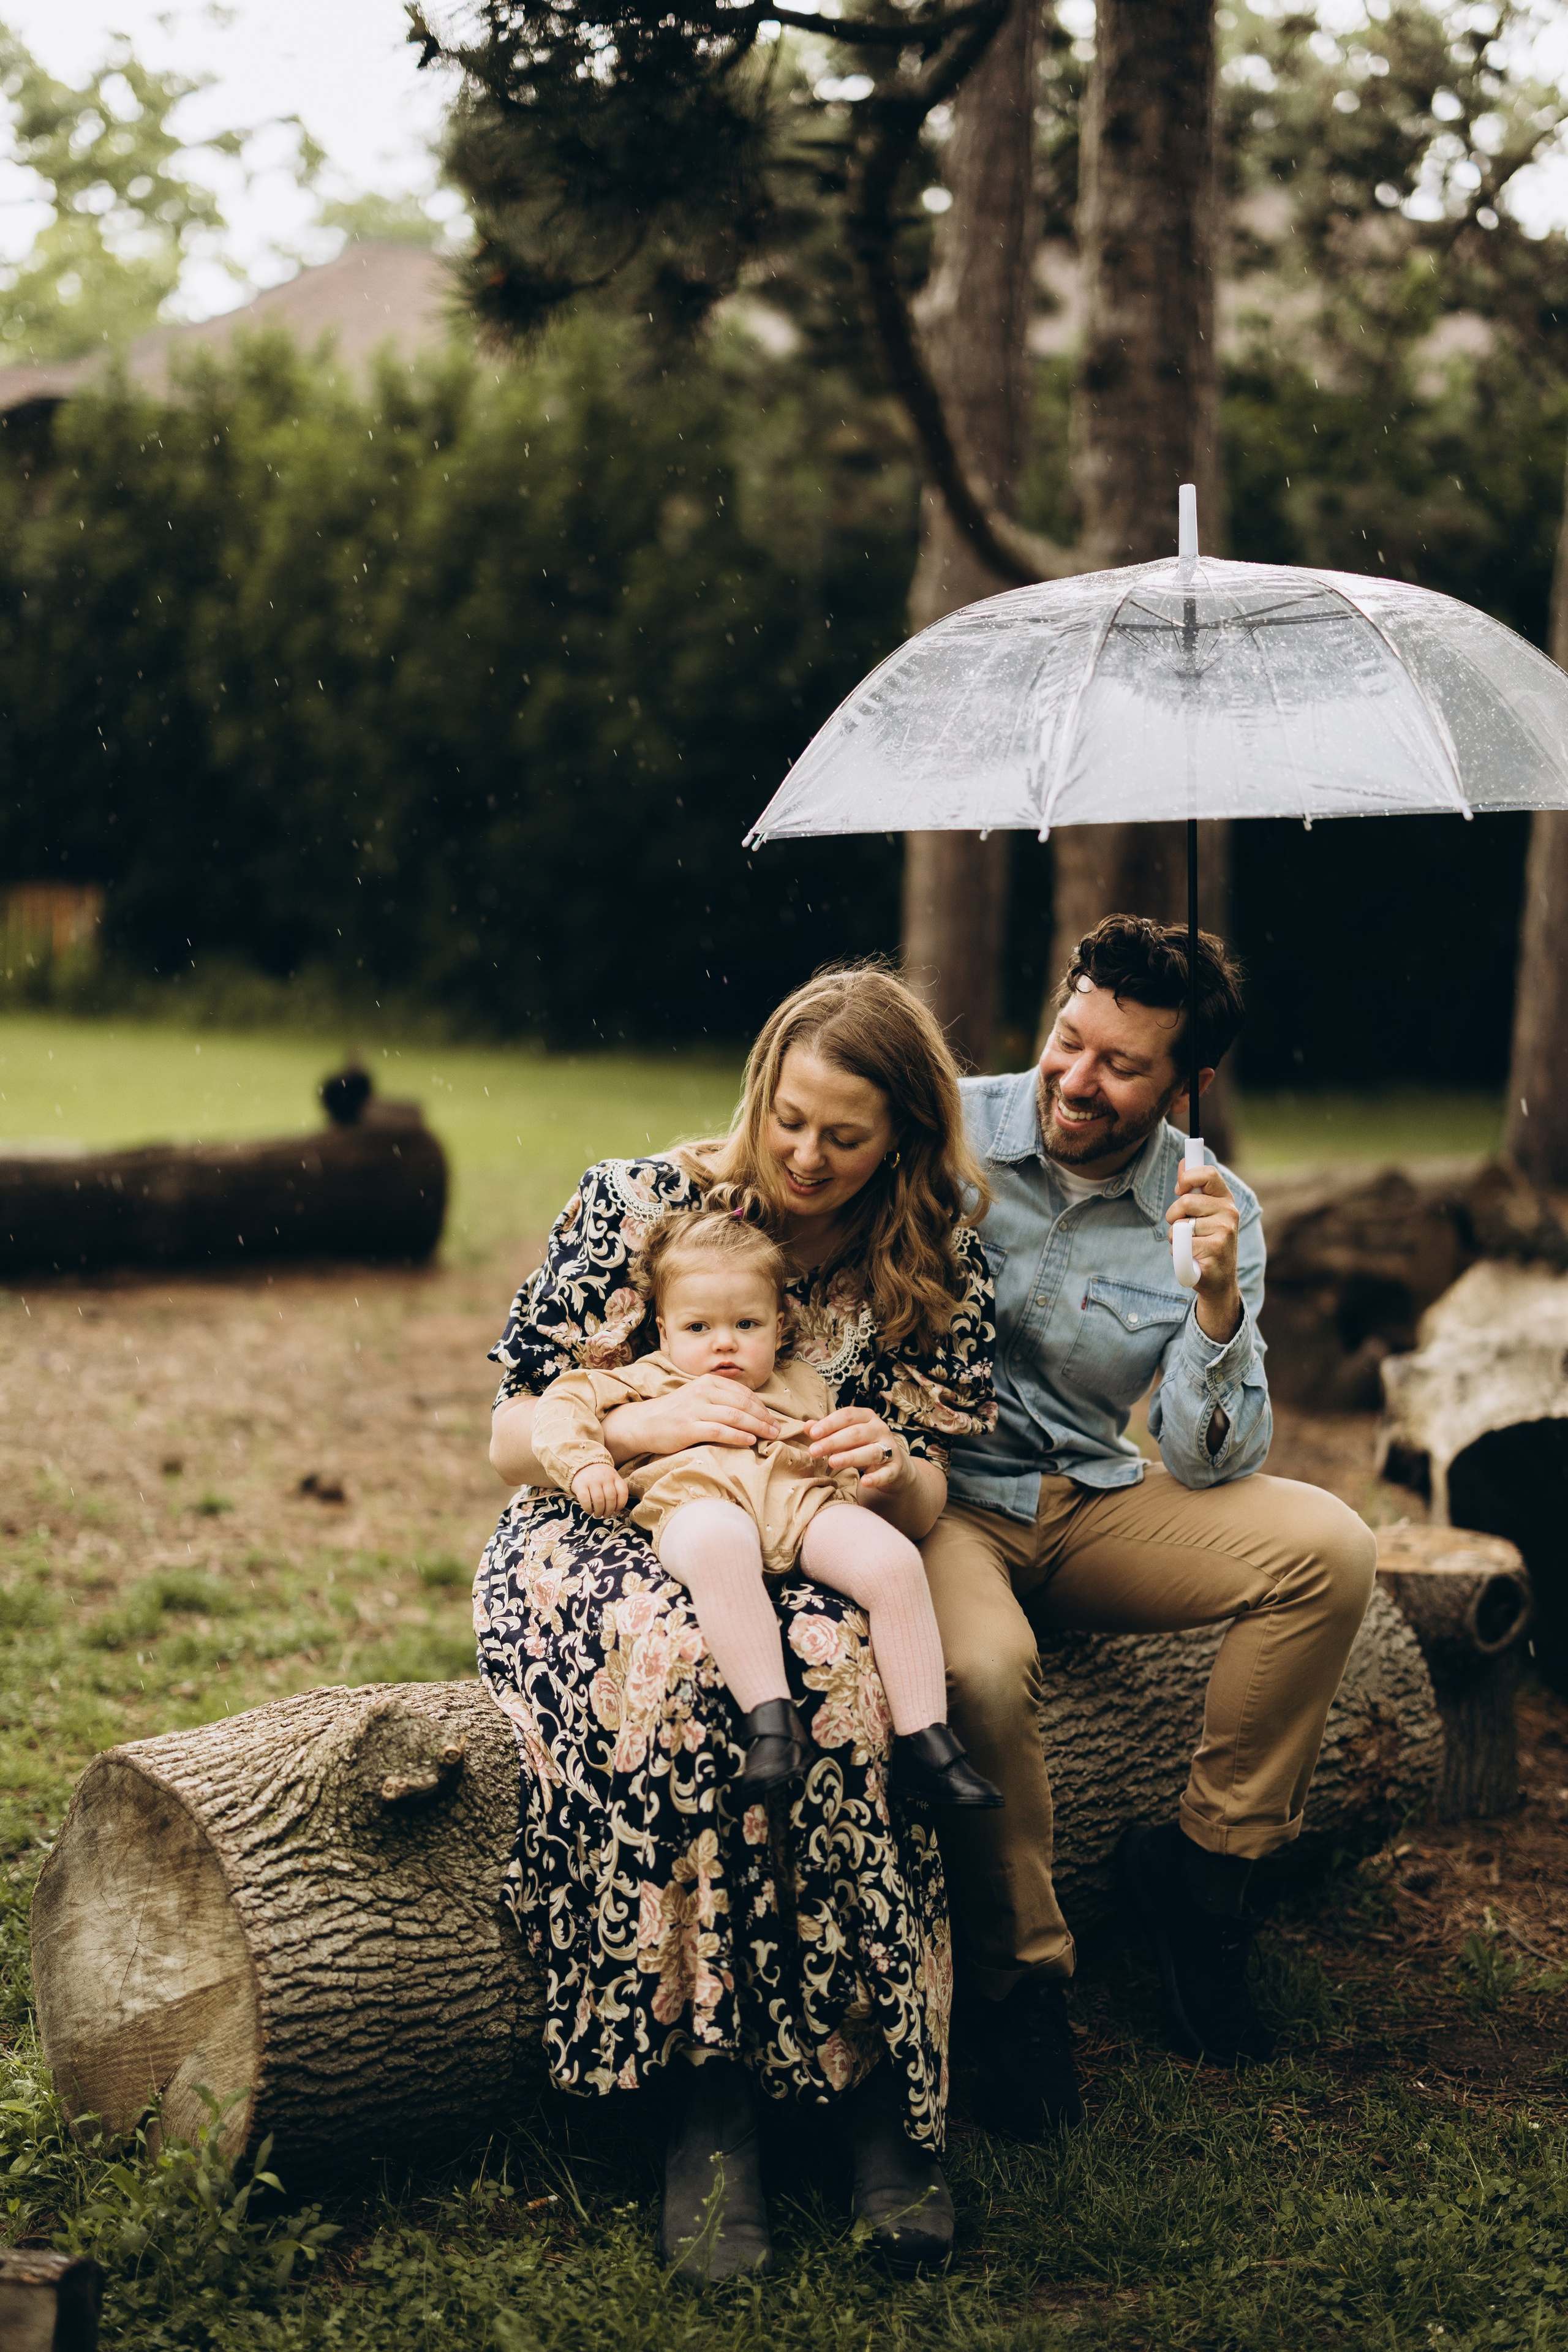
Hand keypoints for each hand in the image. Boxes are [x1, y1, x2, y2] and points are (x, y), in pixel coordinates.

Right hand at [572, 1463, 629, 1515]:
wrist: (582, 1464)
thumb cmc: (599, 1476)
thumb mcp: (611, 1478)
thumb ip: (615, 1489)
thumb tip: (616, 1510)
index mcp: (614, 1476)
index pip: (622, 1492)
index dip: (621, 1504)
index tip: (617, 1509)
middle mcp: (604, 1477)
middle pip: (610, 1498)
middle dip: (609, 1511)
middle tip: (606, 1515)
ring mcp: (592, 1481)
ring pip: (599, 1501)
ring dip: (599, 1511)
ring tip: (598, 1514)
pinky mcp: (580, 1485)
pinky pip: (585, 1500)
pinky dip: (588, 1509)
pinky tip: (589, 1511)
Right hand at [601, 1375, 783, 1462]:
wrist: (643, 1423)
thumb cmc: (675, 1413)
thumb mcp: (698, 1397)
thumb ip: (720, 1399)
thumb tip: (750, 1411)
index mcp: (707, 1382)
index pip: (743, 1393)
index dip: (762, 1407)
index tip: (773, 1419)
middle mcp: (702, 1392)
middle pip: (742, 1404)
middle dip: (764, 1417)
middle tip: (778, 1429)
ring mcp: (695, 1409)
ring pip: (734, 1416)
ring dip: (757, 1426)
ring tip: (770, 1435)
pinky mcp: (688, 1427)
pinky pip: (719, 1431)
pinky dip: (738, 1436)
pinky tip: (750, 1441)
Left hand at [806, 1406, 912, 1498]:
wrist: (893, 1466)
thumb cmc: (863, 1446)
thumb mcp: (846, 1436)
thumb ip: (827, 1431)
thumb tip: (807, 1426)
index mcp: (866, 1417)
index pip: (847, 1415)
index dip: (830, 1423)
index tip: (812, 1433)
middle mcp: (880, 1429)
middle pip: (856, 1433)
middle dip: (833, 1442)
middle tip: (814, 1451)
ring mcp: (890, 1448)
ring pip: (871, 1451)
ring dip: (851, 1457)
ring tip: (832, 1462)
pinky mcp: (896, 1468)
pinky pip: (887, 1473)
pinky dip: (876, 1478)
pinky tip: (864, 1482)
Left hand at [1166, 1161, 1243, 1341]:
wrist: (1219, 1280)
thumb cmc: (1207, 1242)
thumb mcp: (1204, 1213)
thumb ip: (1193, 1189)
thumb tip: (1183, 1162)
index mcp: (1226, 1200)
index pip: (1208, 1174)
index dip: (1188, 1177)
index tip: (1179, 1189)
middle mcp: (1229, 1213)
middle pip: (1185, 1202)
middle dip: (1173, 1215)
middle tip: (1180, 1226)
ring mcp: (1224, 1231)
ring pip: (1180, 1225)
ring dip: (1176, 1237)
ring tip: (1189, 1245)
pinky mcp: (1215, 1249)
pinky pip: (1182, 1244)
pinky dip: (1179, 1252)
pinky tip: (1191, 1257)